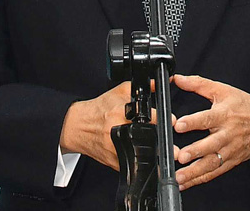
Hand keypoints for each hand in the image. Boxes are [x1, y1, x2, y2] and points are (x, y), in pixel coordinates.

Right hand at [58, 82, 175, 170]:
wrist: (77, 126)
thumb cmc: (98, 109)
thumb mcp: (119, 91)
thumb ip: (142, 87)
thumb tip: (160, 83)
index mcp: (120, 113)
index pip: (149, 118)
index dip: (164, 120)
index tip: (172, 121)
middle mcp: (118, 132)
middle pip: (149, 139)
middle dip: (163, 141)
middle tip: (172, 141)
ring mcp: (115, 149)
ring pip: (143, 156)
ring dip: (155, 154)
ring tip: (163, 150)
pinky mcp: (114, 162)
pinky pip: (134, 165)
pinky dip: (142, 161)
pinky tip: (146, 156)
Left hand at [171, 74, 249, 190]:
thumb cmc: (244, 106)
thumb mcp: (223, 90)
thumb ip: (199, 84)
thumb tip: (179, 79)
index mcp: (225, 115)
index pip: (208, 118)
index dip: (193, 122)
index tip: (179, 125)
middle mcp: (227, 134)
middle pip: (211, 144)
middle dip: (195, 151)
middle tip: (181, 155)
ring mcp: (230, 150)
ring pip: (212, 163)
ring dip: (195, 171)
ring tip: (180, 176)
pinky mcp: (231, 161)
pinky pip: (215, 172)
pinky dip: (200, 179)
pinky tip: (186, 183)